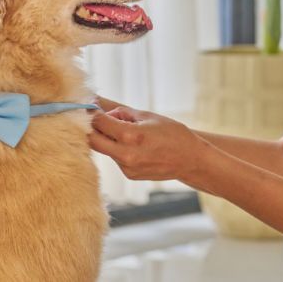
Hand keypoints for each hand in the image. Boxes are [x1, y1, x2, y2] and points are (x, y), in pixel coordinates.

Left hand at [88, 98, 208, 181]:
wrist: (190, 159)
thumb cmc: (173, 133)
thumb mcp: (148, 116)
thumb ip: (122, 113)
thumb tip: (102, 110)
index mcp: (131, 136)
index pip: (98, 122)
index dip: (93, 113)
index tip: (92, 107)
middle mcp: (126, 155)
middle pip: (92, 141)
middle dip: (91, 128)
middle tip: (97, 119)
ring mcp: (127, 167)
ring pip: (104, 150)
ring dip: (107, 138)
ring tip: (126, 130)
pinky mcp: (130, 175)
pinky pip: (116, 158)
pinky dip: (118, 149)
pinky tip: (134, 145)